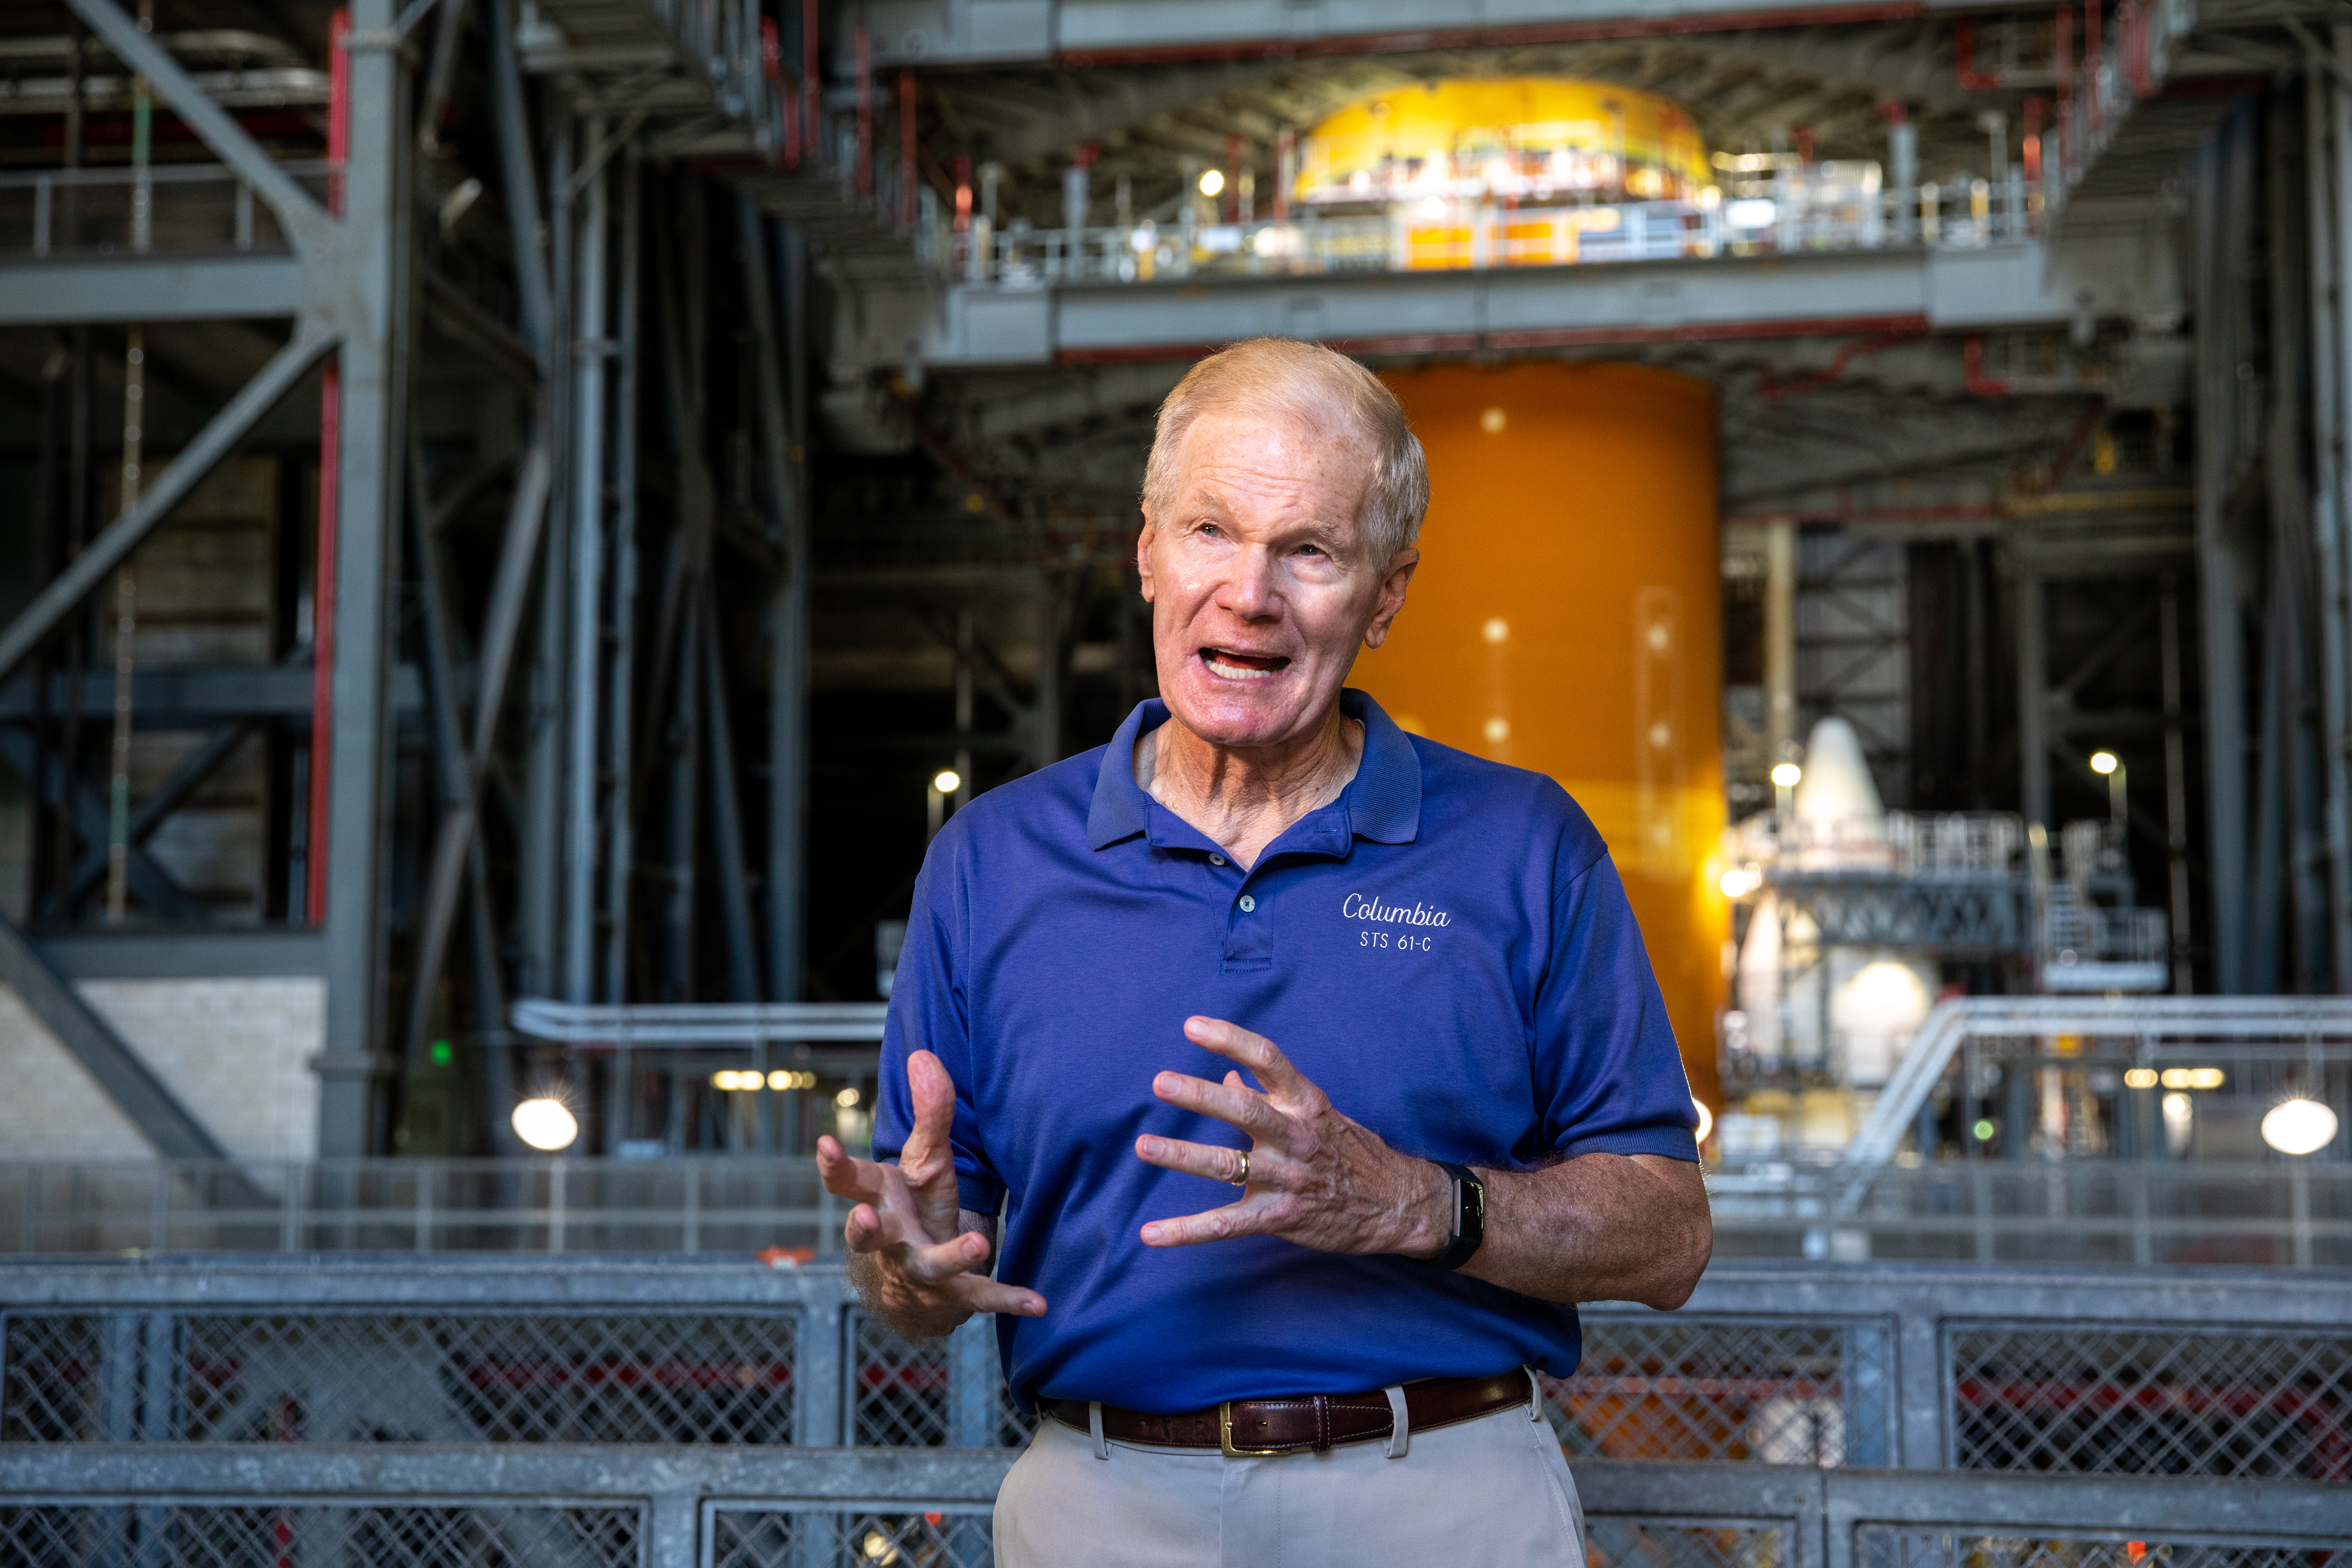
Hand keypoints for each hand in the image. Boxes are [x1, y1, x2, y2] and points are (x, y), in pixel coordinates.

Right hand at [817, 1048, 1044, 1334]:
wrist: (912, 1287)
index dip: (834, 1164)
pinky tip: (1038, 1302)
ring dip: (949, 1257)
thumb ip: (928, 1113)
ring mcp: (918, 1272)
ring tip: (976, 1242)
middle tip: (865, 1218)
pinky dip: (1008, 1298)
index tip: (825, 1144)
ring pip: (928, 1268)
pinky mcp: (953, 1296)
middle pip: (867, 1235)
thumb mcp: (923, 1160)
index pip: (847, 1182)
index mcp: (878, 1200)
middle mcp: (890, 1240)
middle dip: (863, 1228)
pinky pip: (981, 1297)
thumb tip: (923, 1056)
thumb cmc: (914, 1209)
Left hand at [1132, 1016, 1452, 1257]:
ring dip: (1182, 1155)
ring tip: (1144, 1146)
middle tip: (1161, 1082)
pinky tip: (1150, 1234)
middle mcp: (1295, 1136)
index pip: (1267, 1059)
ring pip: (1226, 1166)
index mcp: (1305, 1103)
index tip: (1191, 1026)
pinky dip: (1185, 1231)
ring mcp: (1286, 1178)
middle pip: (1244, 1109)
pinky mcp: (1277, 1218)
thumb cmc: (1351, 1152)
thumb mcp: (1318, 1113)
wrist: (1394, 1205)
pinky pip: (1224, 1225)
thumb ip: (1272, 1093)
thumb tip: (1229, 1073)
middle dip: (1201, 1095)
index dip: (1229, 1038)